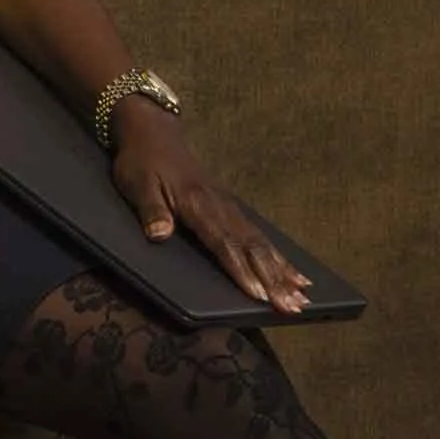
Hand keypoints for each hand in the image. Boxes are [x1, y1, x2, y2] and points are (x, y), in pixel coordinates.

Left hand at [111, 104, 309, 315]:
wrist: (153, 132)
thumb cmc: (141, 162)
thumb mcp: (136, 184)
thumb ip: (150, 211)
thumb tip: (160, 234)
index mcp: (197, 204)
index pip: (223, 244)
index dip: (241, 271)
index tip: (258, 295)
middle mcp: (220, 207)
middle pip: (252, 247)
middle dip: (274, 279)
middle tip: (293, 306)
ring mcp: (229, 206)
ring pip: (261, 243)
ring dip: (283, 271)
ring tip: (304, 295)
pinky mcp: (230, 207)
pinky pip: (259, 235)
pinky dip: (279, 257)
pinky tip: (296, 272)